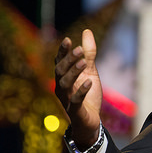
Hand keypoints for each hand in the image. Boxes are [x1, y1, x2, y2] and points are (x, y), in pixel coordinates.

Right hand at [54, 29, 102, 146]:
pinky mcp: (75, 111)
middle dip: (69, 59)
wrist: (90, 121)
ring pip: (65, 84)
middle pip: (60, 70)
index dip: (63, 51)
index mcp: (64, 77)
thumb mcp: (90, 72)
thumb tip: (86, 31)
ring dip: (73, 72)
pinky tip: (89, 82)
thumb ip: (88, 54)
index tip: (68, 40)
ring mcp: (66, 99)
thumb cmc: (88, 95)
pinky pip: (75, 100)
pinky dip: (81, 91)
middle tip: (80, 49)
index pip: (60, 61)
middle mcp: (61, 87)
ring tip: (83, 62)